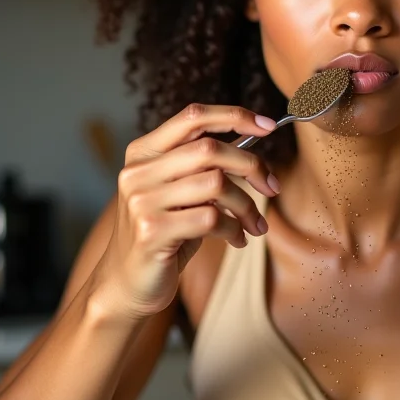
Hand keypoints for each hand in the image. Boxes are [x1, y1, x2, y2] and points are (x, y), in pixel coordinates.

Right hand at [93, 103, 279, 319]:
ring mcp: (142, 201)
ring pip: (216, 184)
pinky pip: (212, 218)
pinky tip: (237, 239)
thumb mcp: (179, 191)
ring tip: (254, 224)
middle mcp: (138, 171)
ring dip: (246, 205)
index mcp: (144, 152)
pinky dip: (234, 228)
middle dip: (251, 166)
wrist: (127, 284)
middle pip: (210, 149)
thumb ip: (203, 165)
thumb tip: (254, 143)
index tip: (268, 126)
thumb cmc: (164, 233)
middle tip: (272, 187)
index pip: (193, 116)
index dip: (234, 116)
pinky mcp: (152, 231)